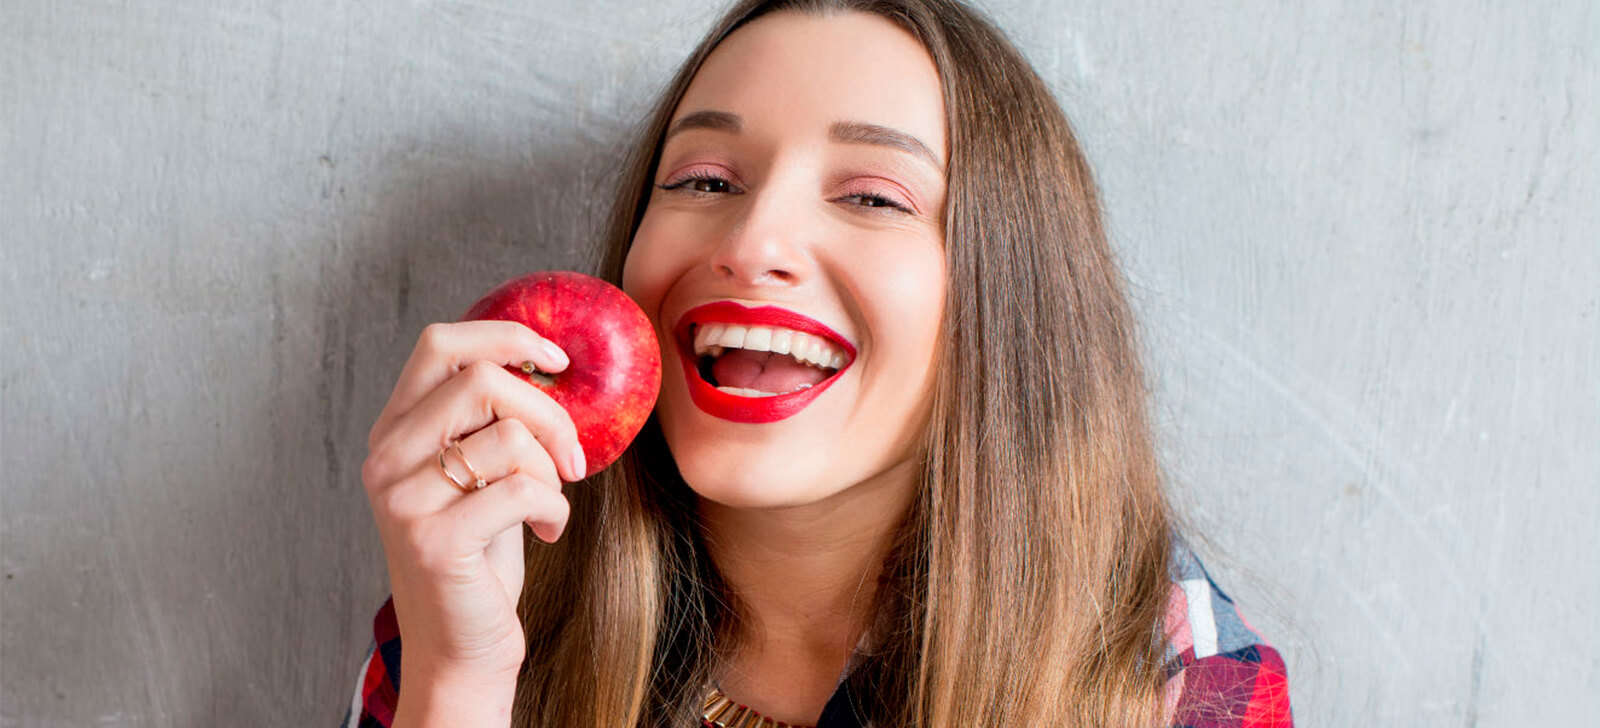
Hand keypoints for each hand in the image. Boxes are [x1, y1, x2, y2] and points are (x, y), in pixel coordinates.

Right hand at [361, 321, 584, 690]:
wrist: (461, 648)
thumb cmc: (483, 556)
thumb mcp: (482, 474)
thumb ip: (492, 420)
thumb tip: (550, 361)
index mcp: (395, 430)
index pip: (440, 344)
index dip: (506, 336)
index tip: (558, 360)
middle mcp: (386, 458)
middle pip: (481, 379)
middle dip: (548, 412)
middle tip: (573, 456)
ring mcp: (403, 499)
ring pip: (507, 435)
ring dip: (551, 469)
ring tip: (549, 503)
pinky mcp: (434, 541)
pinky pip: (522, 491)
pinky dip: (554, 508)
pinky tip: (548, 531)